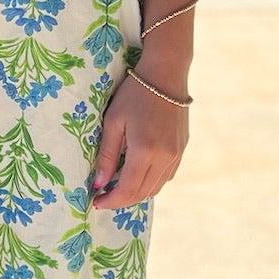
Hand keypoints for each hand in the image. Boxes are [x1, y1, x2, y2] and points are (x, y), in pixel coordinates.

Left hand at [90, 70, 188, 209]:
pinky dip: (150, 182)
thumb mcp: (113, 122)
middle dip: (121, 200)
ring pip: (156, 188)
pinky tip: (137, 174)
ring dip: (136, 193)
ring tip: (118, 187)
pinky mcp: (181, 150)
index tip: (96, 202)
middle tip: (104, 197)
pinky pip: (166, 176)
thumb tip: (99, 184)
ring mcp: (176, 155)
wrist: (166, 75)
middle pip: (142, 193)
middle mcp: (164, 158)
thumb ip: (107, 155)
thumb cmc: (134, 94)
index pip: (127, 190)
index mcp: (145, 151)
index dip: (111, 201)